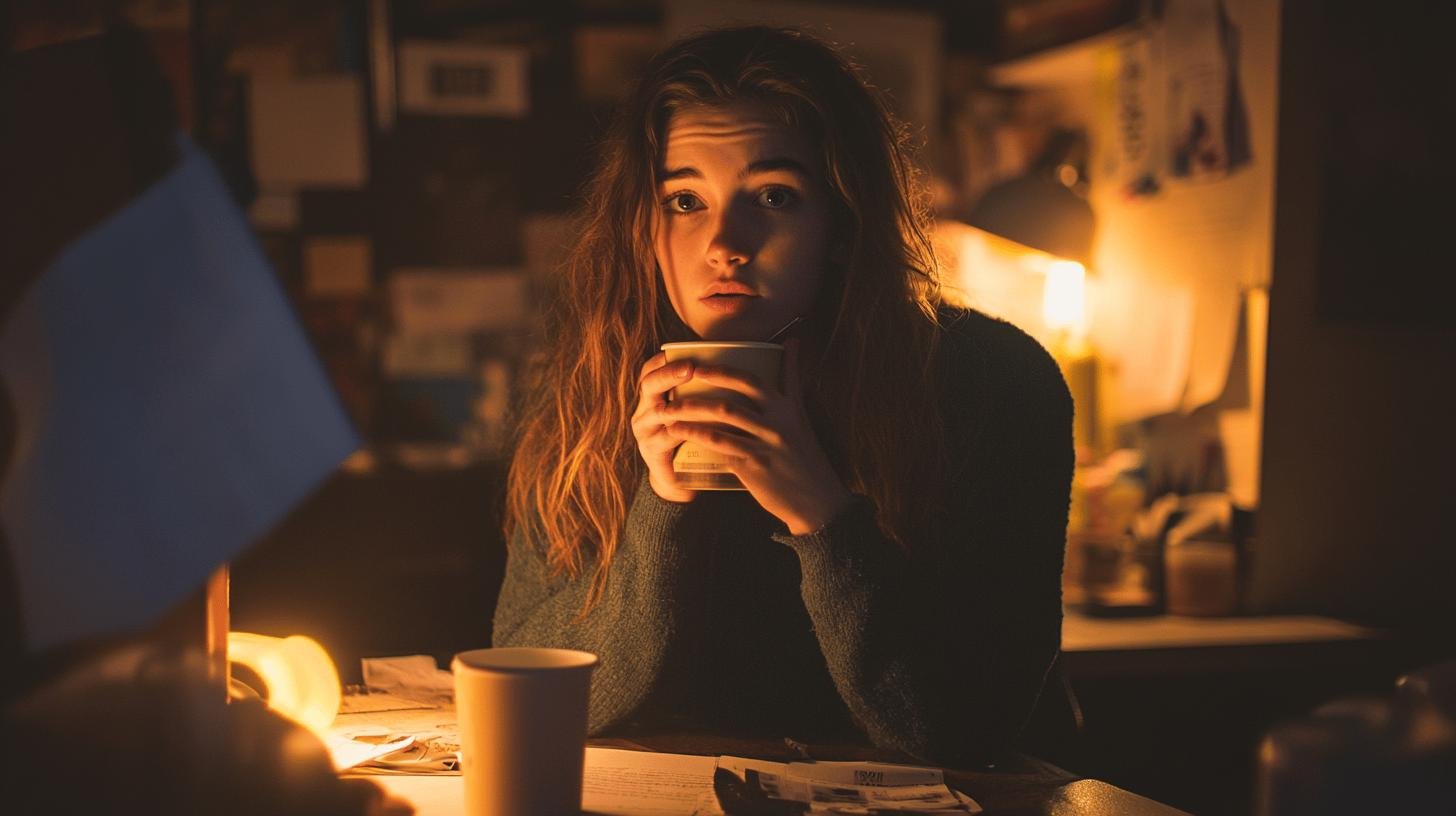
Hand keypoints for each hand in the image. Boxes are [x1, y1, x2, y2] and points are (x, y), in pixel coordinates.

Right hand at [632, 352, 697, 502]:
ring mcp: (645, 432)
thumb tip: (732, 358)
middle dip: (669, 375)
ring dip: (677, 403)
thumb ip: (700, 390)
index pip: (651, 370)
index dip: (664, 360)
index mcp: (652, 397)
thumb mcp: (692, 411)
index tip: (685, 351)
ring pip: (656, 412)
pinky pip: (665, 439)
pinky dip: (682, 432)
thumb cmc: (692, 436)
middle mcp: (643, 411)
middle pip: (648, 385)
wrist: (679, 478)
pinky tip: (698, 427)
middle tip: (690, 368)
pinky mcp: (651, 452)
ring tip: (696, 397)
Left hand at [662, 338, 852, 533]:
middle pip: (733, 396)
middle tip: (675, 382)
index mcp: (787, 407)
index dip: (722, 371)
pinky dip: (696, 435)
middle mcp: (777, 422)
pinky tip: (679, 432)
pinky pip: (719, 445)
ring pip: (722, 418)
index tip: (696, 364)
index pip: (752, 380)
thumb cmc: (804, 454)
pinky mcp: (754, 466)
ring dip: (690, 411)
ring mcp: (765, 444)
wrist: (816, 499)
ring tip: (668, 409)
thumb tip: (794, 341)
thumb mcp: (800, 414)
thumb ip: (792, 379)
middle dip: (700, 387)